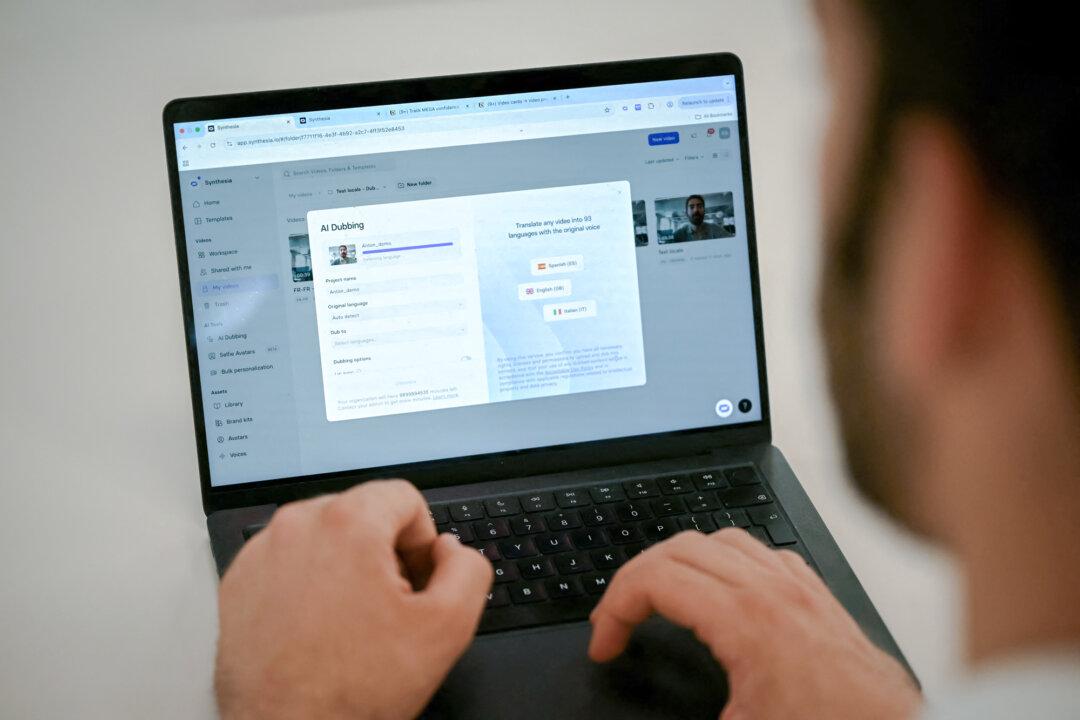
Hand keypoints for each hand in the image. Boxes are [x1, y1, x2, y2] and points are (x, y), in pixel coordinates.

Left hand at [215, 479, 492, 719]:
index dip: (422, 541)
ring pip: (324, 536)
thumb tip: (450, 550)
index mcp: (348, 524)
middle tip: (388, 608)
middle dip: (383, 553)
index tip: (415, 580)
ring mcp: (262, 553)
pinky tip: (318, 628)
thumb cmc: (352, 689)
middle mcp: (297, 526)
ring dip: (345, 567)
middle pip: (362, 513)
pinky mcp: (239, 581)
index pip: (404, 498)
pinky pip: (288, 561)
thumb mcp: (446, 628)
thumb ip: (467, 570)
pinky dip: (307, 584)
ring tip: (351, 622)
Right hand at [588, 528, 920, 719]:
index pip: (656, 579)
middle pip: (678, 547)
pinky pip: (760, 551)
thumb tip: (650, 714)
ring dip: (677, 562)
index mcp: (745, 620)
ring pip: (718, 538)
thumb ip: (685, 709)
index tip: (606, 643)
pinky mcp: (816, 594)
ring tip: (658, 598)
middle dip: (634, 579)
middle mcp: (771, 590)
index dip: (615, 608)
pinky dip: (724, 562)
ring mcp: (796, 586)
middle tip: (617, 620)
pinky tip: (720, 590)